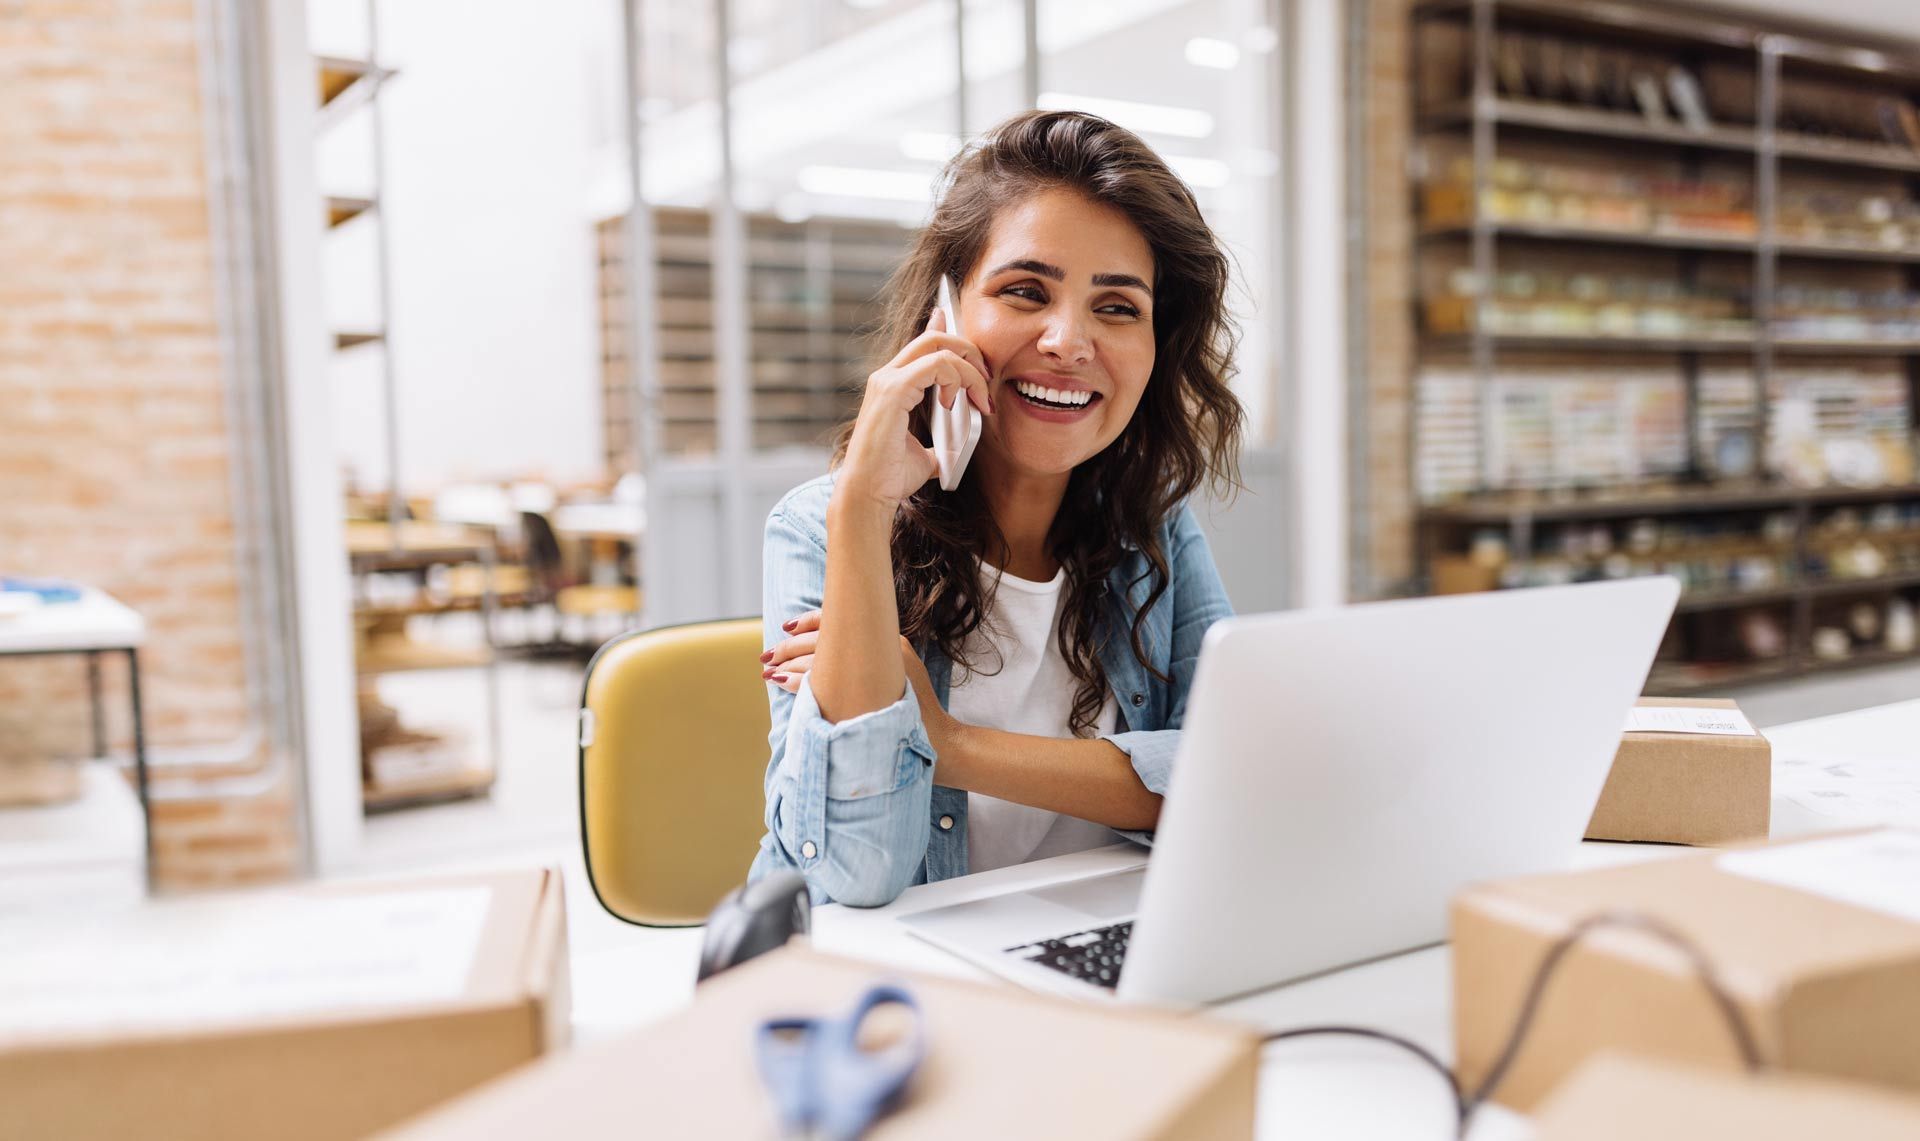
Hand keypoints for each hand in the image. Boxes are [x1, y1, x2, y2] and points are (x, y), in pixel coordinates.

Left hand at [762, 610, 959, 753]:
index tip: (785, 628)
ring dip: (788, 665)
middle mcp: (884, 647)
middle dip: (789, 646)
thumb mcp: (897, 676)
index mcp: (889, 639)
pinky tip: (781, 684)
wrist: (940, 744)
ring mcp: (877, 668)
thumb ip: (870, 661)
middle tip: (767, 655)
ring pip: (818, 659)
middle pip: (824, 638)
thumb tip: (831, 656)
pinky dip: (797, 682)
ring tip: (768, 672)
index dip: (808, 622)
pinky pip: (821, 681)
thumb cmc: (916, 715)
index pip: (842, 620)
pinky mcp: (867, 691)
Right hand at [836, 306, 992, 509]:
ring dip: (969, 369)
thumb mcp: (925, 456)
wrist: (869, 495)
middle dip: (969, 351)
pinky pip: (936, 365)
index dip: (950, 335)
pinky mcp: (893, 391)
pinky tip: (953, 404)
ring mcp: (887, 381)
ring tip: (979, 398)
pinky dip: (956, 379)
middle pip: (934, 337)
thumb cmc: (890, 478)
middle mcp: (886, 376)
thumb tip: (954, 450)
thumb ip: (939, 445)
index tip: (978, 361)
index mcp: (892, 386)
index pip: (923, 344)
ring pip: (938, 347)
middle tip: (986, 379)